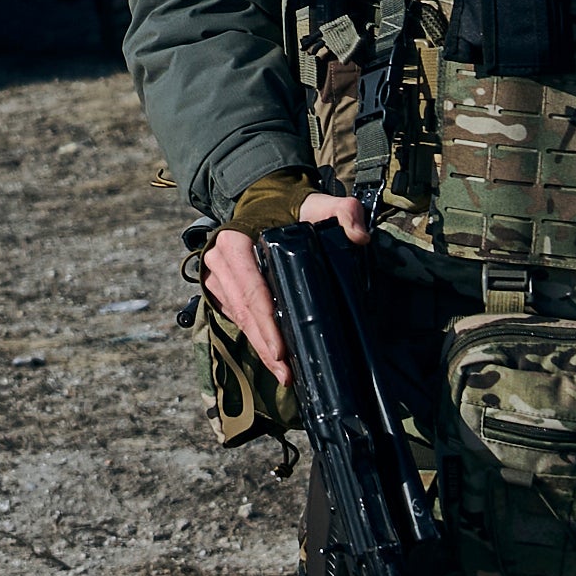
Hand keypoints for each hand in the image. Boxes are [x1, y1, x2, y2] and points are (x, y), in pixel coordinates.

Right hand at [200, 191, 370, 385]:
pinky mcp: (220, 287)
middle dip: (264, 345)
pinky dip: (254, 337)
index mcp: (234, 242)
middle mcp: (219, 260)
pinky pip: (235, 317)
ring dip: (259, 347)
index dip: (266, 323)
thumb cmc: (292, 207)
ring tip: (283, 374)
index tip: (282, 350)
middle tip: (286, 373)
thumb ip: (344, 211)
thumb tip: (359, 238)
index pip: (251, 290)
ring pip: (237, 319)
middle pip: (243, 312)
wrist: (268, 201)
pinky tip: (273, 357)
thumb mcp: (320, 203)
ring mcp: (216, 276)